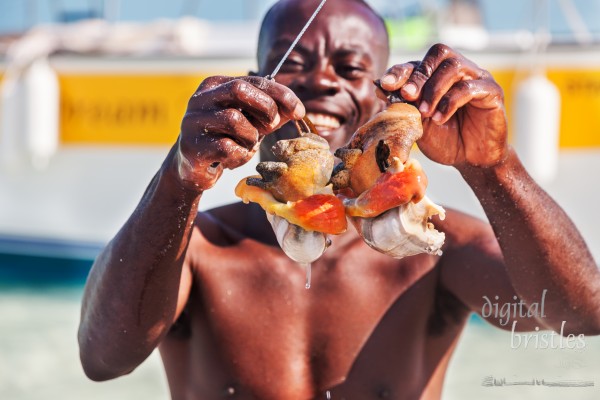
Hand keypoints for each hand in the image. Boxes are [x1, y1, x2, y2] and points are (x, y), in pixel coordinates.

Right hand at [175, 76, 304, 190]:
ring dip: (250, 137)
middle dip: (265, 107)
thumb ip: (272, 113)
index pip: (254, 80)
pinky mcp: (192, 146)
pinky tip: (232, 159)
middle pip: (240, 90)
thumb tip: (298, 110)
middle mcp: (200, 98)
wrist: (193, 168)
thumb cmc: (226, 139)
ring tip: (245, 145)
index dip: (281, 94)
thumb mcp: (251, 122)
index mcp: (215, 85)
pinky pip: (227, 147)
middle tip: (273, 125)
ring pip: (234, 120)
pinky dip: (239, 156)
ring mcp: (193, 121)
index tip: (300, 110)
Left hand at [378, 44, 508, 167]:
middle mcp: (459, 71)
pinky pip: (469, 87)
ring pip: (454, 66)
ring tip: (425, 113)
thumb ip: (403, 105)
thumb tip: (379, 87)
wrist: (470, 159)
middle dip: (419, 75)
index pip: (418, 62)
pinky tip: (440, 118)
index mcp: (438, 75)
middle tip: (408, 95)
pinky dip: (450, 102)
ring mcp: (477, 78)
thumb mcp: (417, 123)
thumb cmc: (445, 140)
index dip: (401, 71)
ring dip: (434, 89)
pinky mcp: (492, 91)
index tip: (387, 84)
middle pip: (439, 54)